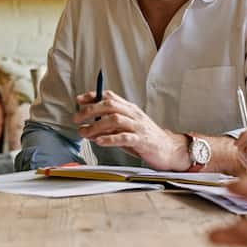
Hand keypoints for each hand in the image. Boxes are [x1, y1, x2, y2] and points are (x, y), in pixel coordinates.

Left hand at [74, 89, 188, 169]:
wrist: (170, 150)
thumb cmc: (145, 138)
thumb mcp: (126, 128)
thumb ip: (109, 126)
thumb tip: (87, 127)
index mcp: (129, 109)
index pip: (110, 96)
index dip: (93, 96)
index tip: (78, 100)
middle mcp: (133, 114)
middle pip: (109, 106)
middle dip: (90, 110)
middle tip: (76, 118)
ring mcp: (138, 127)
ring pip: (115, 120)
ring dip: (96, 125)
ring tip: (84, 132)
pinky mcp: (142, 141)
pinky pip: (125, 137)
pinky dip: (110, 139)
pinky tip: (99, 141)